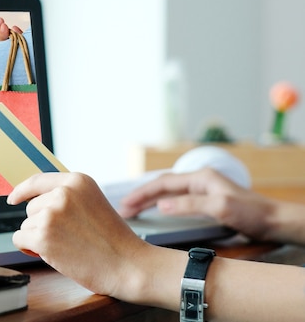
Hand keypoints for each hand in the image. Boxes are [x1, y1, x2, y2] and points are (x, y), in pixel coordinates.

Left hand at [7, 173, 174, 302]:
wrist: (128, 265)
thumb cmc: (112, 240)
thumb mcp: (92, 203)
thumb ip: (67, 198)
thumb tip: (32, 200)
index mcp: (77, 181)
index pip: (37, 180)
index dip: (21, 191)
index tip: (12, 199)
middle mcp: (62, 193)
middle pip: (31, 208)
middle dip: (42, 224)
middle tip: (69, 237)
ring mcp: (51, 214)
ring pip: (26, 225)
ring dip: (39, 238)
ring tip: (68, 246)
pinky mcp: (43, 236)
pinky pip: (19, 239)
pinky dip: (30, 249)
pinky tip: (53, 254)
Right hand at [119, 168, 274, 240]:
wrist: (275, 221)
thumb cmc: (252, 214)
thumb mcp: (220, 208)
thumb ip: (189, 204)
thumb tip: (161, 204)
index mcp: (200, 177)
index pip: (163, 183)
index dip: (142, 193)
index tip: (126, 204)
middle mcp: (199, 180)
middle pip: (162, 186)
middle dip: (141, 196)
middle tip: (123, 209)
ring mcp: (203, 190)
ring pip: (168, 192)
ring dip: (149, 200)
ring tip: (132, 210)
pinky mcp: (206, 200)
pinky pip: (176, 199)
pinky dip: (161, 203)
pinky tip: (155, 209)